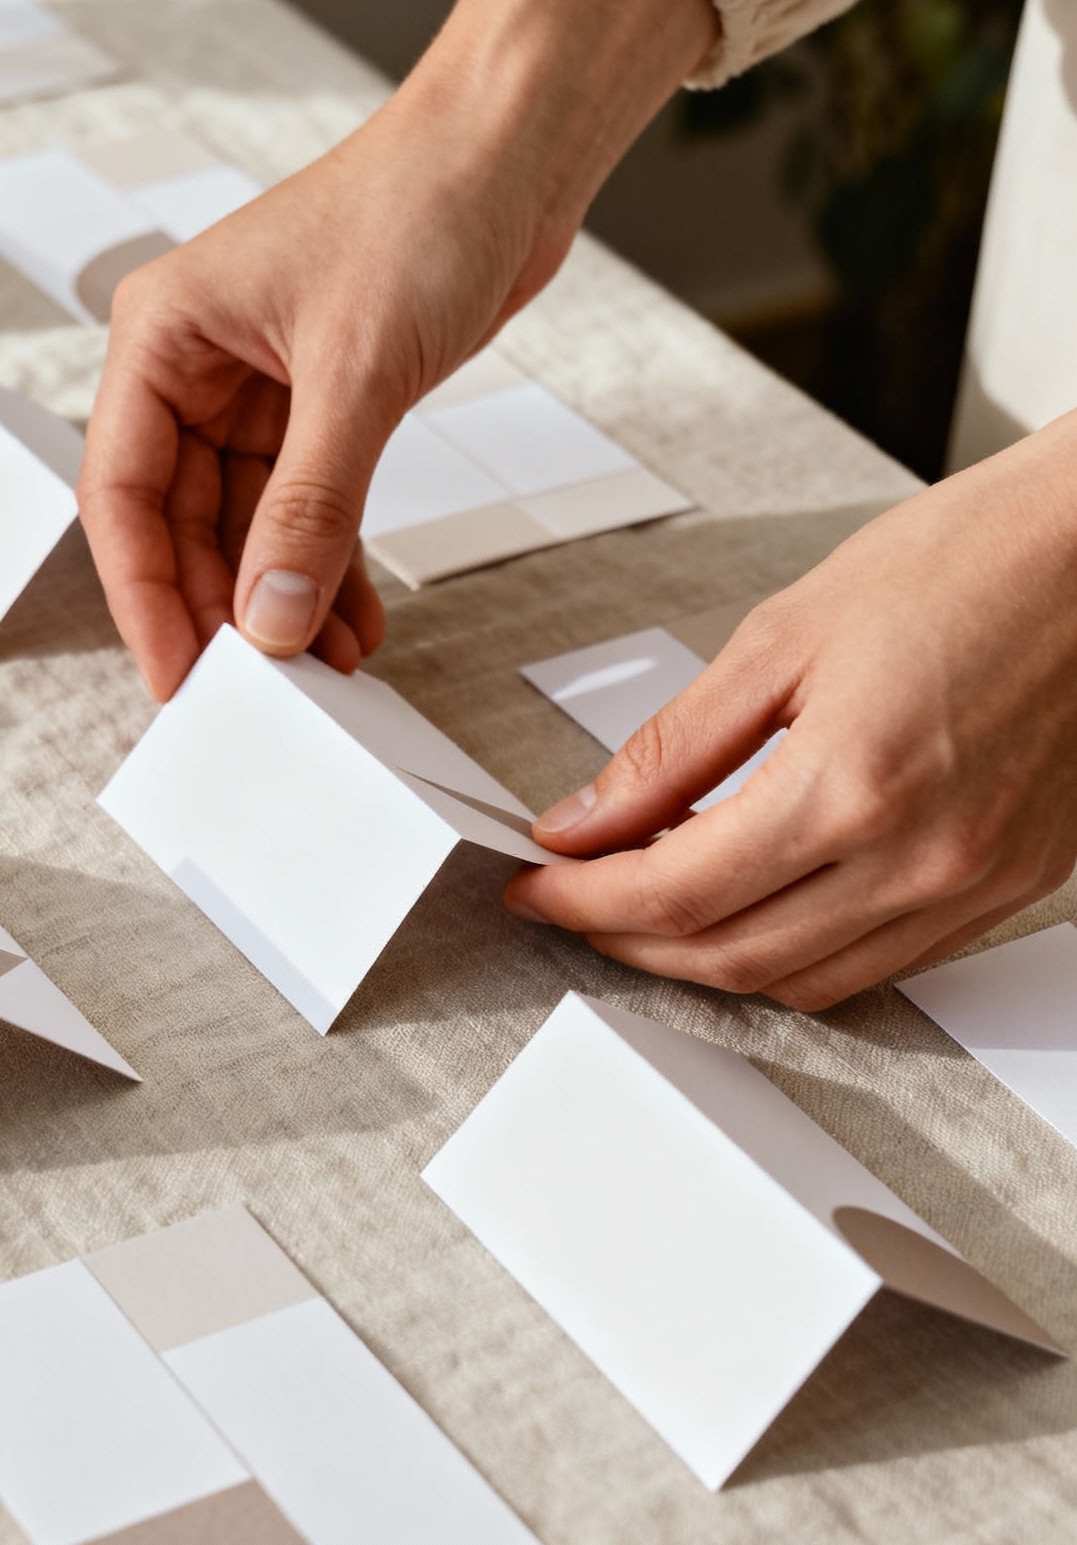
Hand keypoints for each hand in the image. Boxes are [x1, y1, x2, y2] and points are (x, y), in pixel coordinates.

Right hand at [78, 0, 715, 696]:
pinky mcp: (324, 399)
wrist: (514, 148)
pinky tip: (354, 620)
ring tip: (324, 672)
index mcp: (162, 334)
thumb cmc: (421, 207)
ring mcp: (259, 385)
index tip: (179, 676)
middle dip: (222, 606)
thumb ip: (309, 507)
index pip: (120, 492)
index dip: (145, 594)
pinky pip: (307, 506)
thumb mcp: (357, 374)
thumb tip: (269, 621)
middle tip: (257, 692)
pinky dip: (328, 564)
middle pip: (178, 520)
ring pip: (247, 523)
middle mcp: (195, 362)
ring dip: (283, 596)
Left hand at [508, 414, 1076, 1007]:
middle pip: (729, 958)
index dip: (583, 900)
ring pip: (802, 982)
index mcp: (851, 786)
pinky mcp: (1009, 889)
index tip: (536, 883)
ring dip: (709, 960)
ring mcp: (971, 886)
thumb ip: (673, 746)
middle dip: (630, 941)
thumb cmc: (968, 561)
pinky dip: (798, 953)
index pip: (674, 892)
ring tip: (653, 903)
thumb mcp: (785, 633)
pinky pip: (881, 966)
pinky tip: (758, 900)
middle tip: (576, 898)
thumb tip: (584, 818)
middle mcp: (917, 859)